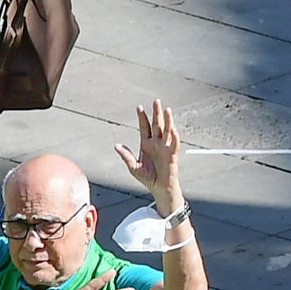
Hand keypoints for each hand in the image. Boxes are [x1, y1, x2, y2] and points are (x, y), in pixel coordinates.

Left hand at [121, 99, 184, 214]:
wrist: (159, 188)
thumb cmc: (148, 178)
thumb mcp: (133, 167)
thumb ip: (126, 156)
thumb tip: (116, 146)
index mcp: (146, 144)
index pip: (145, 127)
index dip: (142, 117)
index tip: (139, 107)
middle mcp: (157, 143)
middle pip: (157, 124)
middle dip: (156, 113)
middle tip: (156, 101)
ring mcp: (165, 147)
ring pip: (167, 130)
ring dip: (168, 120)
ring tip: (166, 109)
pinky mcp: (172, 154)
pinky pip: (174, 143)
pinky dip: (174, 136)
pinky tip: (172, 128)